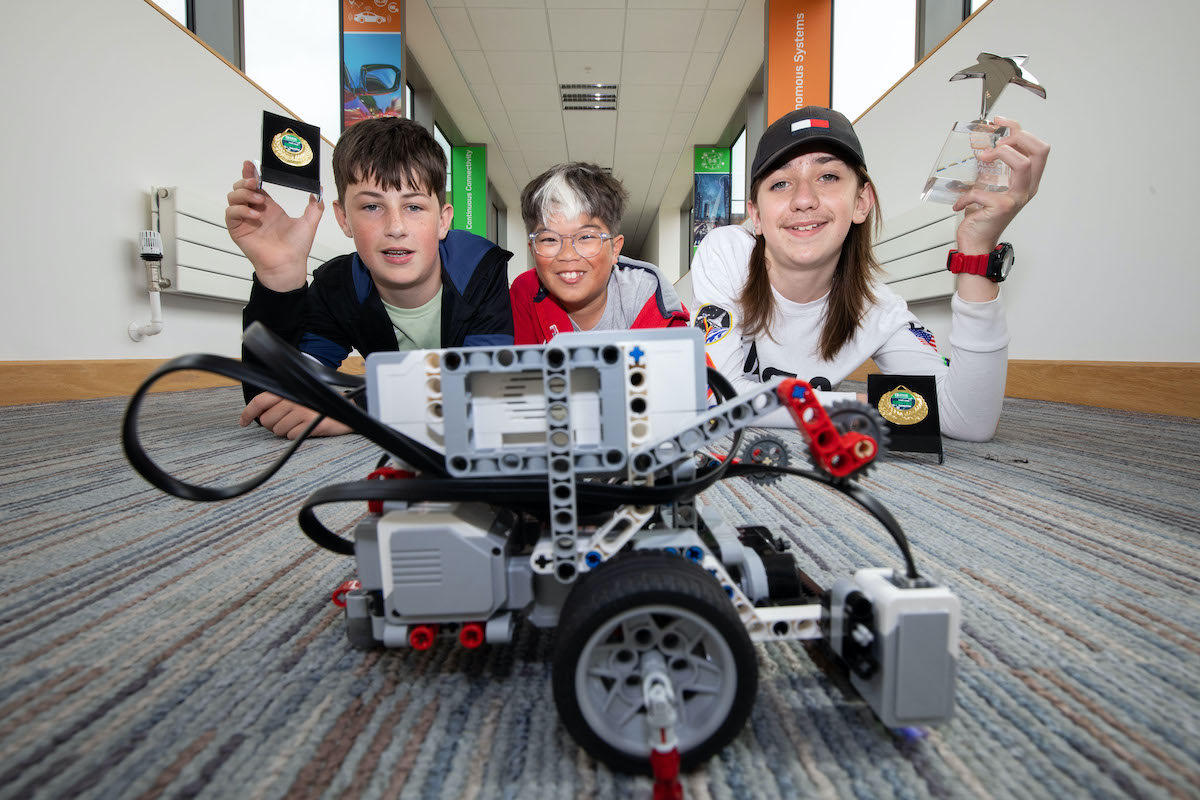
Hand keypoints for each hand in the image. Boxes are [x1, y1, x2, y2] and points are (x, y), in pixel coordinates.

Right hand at [225, 161, 324, 291]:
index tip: (251, 164)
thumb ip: (315, 206)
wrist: (289, 264)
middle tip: (255, 182)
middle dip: (245, 180)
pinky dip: (240, 210)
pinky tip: (255, 214)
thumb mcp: (309, 222)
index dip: (251, 173)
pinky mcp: (237, 230)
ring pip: (233, 197)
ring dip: (243, 194)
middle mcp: (255, 210)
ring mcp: (244, 220)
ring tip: (259, 201)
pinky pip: (231, 213)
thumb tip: (318, 190)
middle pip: (240, 187)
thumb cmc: (296, 247)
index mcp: (268, 206)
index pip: (255, 184)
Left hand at [240, 392, 351, 439]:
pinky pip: (291, 436)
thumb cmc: (320, 406)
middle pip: (267, 420)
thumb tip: (259, 415)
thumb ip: (280, 402)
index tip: (243, 422)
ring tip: (299, 425)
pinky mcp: (310, 423)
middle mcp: (294, 399)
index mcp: (289, 391)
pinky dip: (296, 435)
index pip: (260, 400)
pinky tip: (306, 429)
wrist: (347, 410)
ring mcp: (302, 411)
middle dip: (273, 425)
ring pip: (278, 430)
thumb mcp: (299, 398)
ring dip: (286, 431)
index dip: (248, 413)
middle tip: (286, 423)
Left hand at [953, 117, 1049, 253]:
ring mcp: (1017, 198)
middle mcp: (1027, 189)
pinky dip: (966, 196)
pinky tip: (959, 204)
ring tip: (983, 158)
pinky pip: (982, 190)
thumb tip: (982, 145)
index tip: (1001, 122)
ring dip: (1000, 153)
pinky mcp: (1001, 207)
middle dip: (1017, 136)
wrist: (976, 243)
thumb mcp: (991, 186)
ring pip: (1023, 163)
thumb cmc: (984, 216)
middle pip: (1039, 150)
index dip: (1020, 130)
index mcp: (1027, 181)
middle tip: (996, 141)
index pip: (1038, 148)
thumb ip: (993, 169)